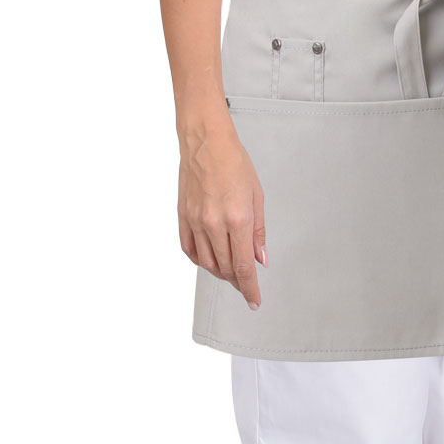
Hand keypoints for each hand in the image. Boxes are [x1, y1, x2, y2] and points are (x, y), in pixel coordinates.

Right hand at [178, 103, 265, 308]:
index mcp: (237, 219)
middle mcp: (214, 224)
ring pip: (206, 263)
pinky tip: (208, 260)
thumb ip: (258, 231)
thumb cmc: (233, 162)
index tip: (254, 300)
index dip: (250, 288)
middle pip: (225, 268)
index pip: (244, 266)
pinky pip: (189, 249)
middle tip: (246, 284)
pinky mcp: (183, 217)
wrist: (205, 143)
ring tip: (230, 272)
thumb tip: (261, 258)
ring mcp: (195, 222)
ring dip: (220, 272)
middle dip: (237, 281)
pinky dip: (199, 260)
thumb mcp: (257, 196)